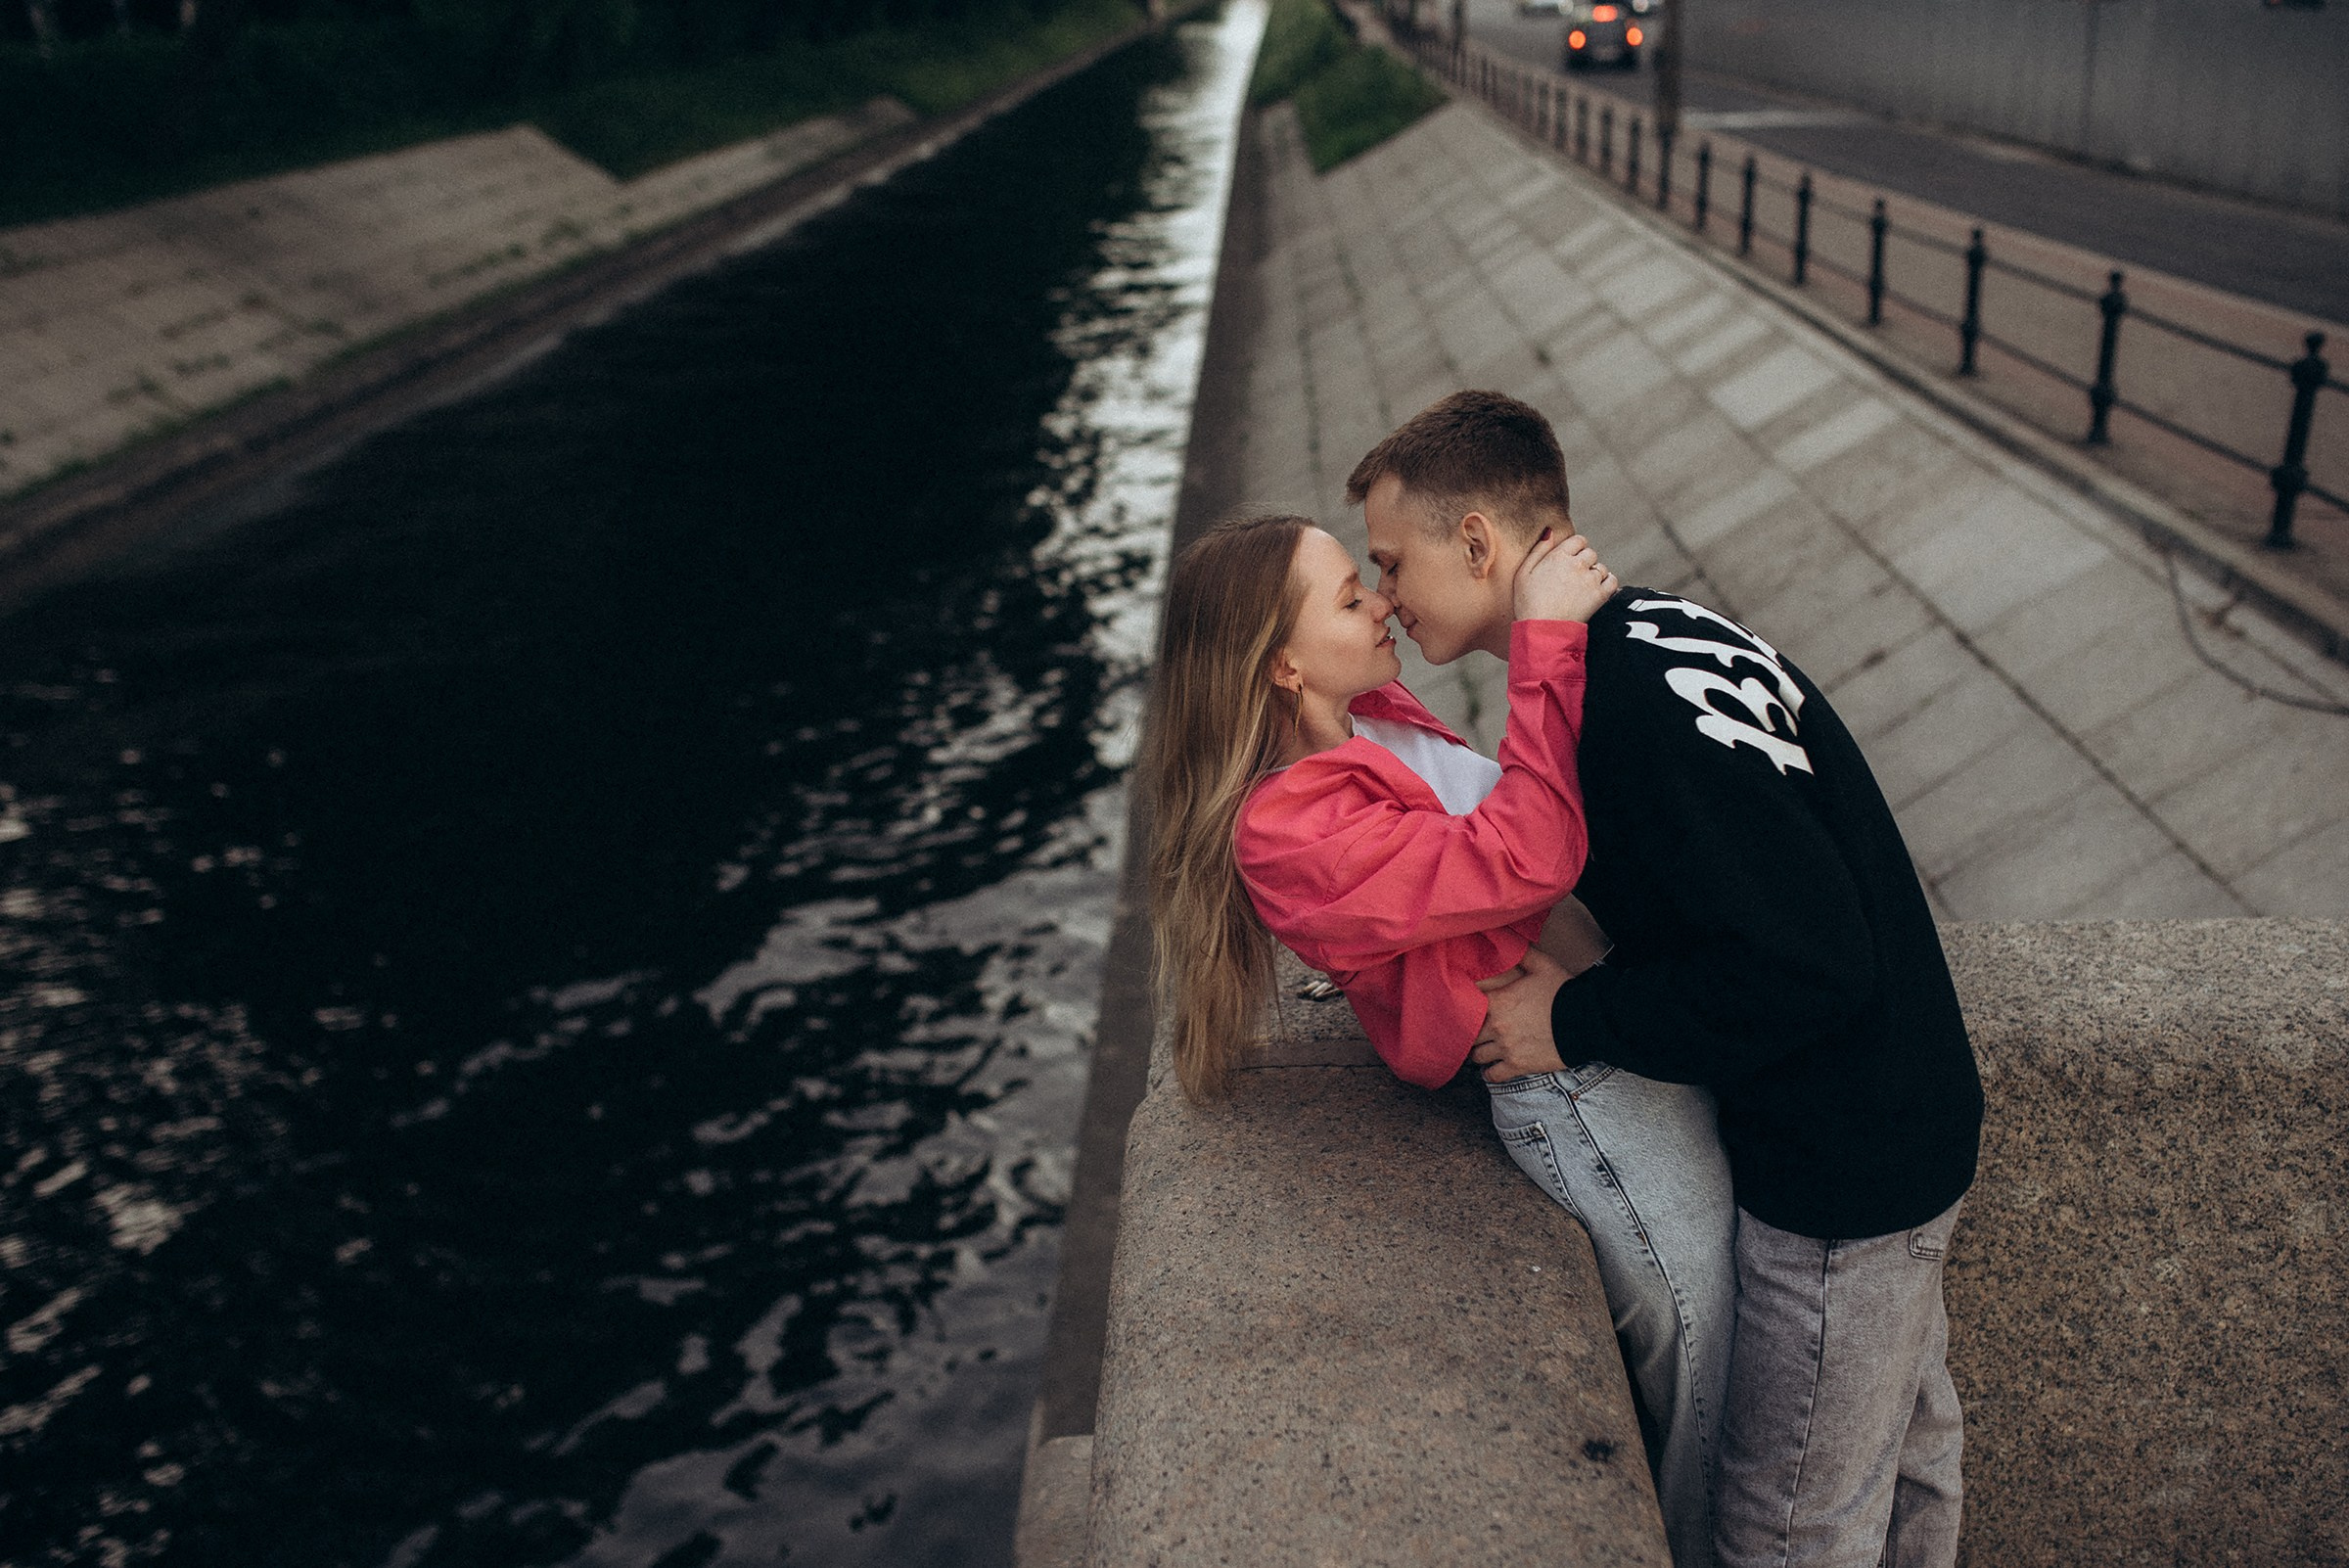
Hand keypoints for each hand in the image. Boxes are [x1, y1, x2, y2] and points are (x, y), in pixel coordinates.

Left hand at [1470, 947, 1571, 1082]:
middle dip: (1470, 1031)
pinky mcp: (1518, 1066)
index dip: (1462, 1006)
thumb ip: (1522, 953)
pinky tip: (1490, 1069)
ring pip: (1477, 1056)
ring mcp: (1506, 1048)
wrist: (1587, 1022)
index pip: (1464, 1005)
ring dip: (1479, 1052)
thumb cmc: (1564, 992)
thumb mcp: (1543, 966)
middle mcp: (1497, 1026)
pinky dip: (1489, 1073)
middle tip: (1473, 1031)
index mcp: (1498, 1001)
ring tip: (1482, 1049)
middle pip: (1468, 1033)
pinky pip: (1492, 1075)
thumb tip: (1508, 938)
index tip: (1463, 1008)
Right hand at [1511, 527, 1619, 623]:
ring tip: (1582, 589)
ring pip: (1601, 568)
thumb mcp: (1523, 573)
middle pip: (1591, 554)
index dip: (1575, 549)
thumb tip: (1550, 531)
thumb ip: (1538, 550)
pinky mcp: (1600, 595)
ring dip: (1595, 575)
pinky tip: (1595, 592)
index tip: (1570, 561)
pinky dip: (1607, 584)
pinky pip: (1612, 581)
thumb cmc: (1528, 604)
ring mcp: (1590, 579)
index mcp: (1558, 556)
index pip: (1578, 540)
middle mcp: (1576, 564)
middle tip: (1574, 578)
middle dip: (1585, 562)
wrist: (1542, 630)